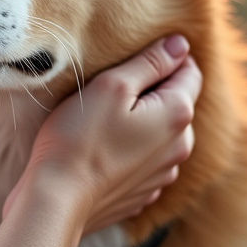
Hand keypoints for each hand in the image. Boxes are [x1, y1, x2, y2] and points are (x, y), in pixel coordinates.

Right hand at [4, 35, 199, 235]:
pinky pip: (144, 160)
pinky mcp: (142, 193)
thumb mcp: (111, 86)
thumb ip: (150, 62)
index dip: (164, 57)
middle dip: (152, 91)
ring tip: (103, 121)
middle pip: (175, 102)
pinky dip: (130, 150)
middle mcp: (180, 147)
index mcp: (177, 115)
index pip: (189, 71)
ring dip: (141, 122)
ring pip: (160, 133)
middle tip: (111, 90)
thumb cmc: (79, 138)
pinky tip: (102, 150)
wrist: (56, 201)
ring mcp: (163, 174)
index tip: (133, 58)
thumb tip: (180, 44)